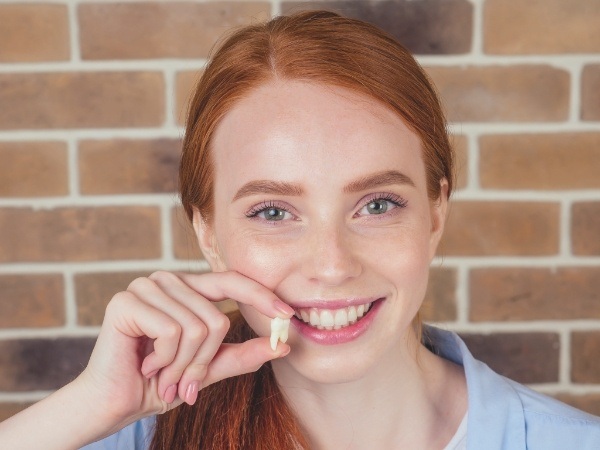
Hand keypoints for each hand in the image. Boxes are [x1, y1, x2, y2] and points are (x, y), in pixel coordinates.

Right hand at [75, 270, 293, 436]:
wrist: (115, 403)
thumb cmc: (161, 382)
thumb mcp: (209, 368)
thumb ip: (243, 354)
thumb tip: (283, 345)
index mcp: (188, 289)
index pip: (233, 281)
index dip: (262, 296)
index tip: (288, 315)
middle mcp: (169, 281)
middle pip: (216, 317)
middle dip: (203, 361)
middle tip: (184, 383)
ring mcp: (146, 286)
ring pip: (196, 327)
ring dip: (182, 366)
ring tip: (162, 374)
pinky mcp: (127, 300)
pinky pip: (172, 331)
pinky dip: (165, 360)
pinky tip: (146, 364)